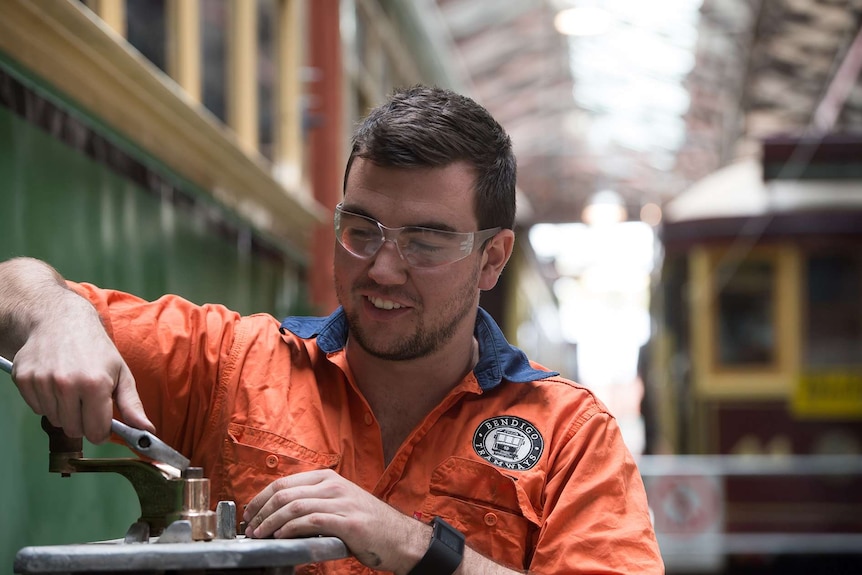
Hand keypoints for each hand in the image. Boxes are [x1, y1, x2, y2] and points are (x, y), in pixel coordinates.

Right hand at [11, 294, 152, 442]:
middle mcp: (67, 384)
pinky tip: (55, 382)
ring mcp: (42, 381)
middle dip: (83, 422)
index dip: (101, 431)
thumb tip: (147, 431)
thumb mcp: (121, 373)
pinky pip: (37, 409)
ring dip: (64, 412)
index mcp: (95, 384)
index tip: (102, 422)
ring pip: (55, 420)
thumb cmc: (96, 348)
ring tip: (71, 387)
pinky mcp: (23, 379)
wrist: (61, 319)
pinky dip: (47, 402)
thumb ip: (132, 405)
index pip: (96, 432)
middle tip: (87, 401)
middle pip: (74, 430)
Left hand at [243, 469, 427, 571]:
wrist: (399, 537)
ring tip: (259, 535)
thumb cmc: (367, 523)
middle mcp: (333, 486)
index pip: (284, 482)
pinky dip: (290, 529)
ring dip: (270, 522)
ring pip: (294, 506)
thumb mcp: (339, 503)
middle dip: (261, 511)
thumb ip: (314, 502)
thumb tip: (280, 513)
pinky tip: (280, 537)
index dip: (261, 498)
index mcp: (328, 478)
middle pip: (284, 492)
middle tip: (250, 527)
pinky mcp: (348, 522)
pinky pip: (311, 521)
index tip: (251, 513)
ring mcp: (342, 503)